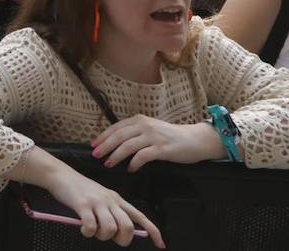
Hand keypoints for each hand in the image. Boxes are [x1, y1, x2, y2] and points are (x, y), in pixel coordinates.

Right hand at [46, 166, 163, 247]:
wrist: (61, 175)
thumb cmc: (80, 189)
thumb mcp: (101, 197)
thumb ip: (112, 211)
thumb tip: (122, 231)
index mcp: (117, 200)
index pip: (140, 216)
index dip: (152, 231)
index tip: (160, 244)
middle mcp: (110, 200)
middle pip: (127, 226)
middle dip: (122, 239)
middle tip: (110, 238)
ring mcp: (96, 202)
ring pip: (110, 228)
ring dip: (102, 236)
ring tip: (93, 231)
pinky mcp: (82, 204)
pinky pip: (91, 226)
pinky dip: (88, 233)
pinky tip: (83, 229)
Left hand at [93, 116, 224, 172]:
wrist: (194, 139)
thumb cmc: (171, 136)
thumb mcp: (150, 129)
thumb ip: (135, 133)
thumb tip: (116, 143)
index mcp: (139, 120)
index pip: (115, 128)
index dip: (103, 137)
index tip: (93, 145)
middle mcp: (144, 126)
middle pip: (118, 136)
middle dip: (105, 146)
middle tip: (96, 155)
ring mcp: (153, 137)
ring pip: (128, 146)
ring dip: (116, 156)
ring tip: (109, 164)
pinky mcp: (162, 149)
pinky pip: (143, 156)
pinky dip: (134, 163)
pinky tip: (130, 169)